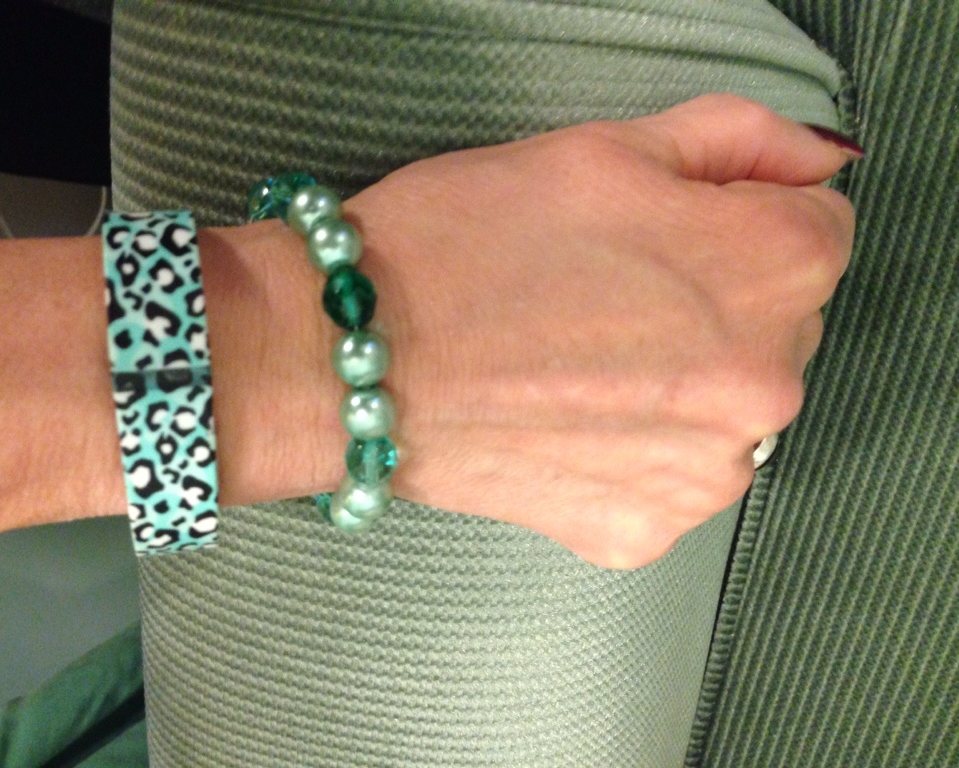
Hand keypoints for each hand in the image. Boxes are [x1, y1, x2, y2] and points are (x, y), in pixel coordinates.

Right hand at [341, 94, 855, 568]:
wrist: (352, 358)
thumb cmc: (464, 243)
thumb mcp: (605, 147)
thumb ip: (738, 141)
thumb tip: (814, 167)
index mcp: (771, 268)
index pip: (818, 225)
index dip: (735, 215)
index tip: (662, 227)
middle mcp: (764, 387)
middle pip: (777, 322)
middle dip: (714, 297)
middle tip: (601, 289)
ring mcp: (706, 475)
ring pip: (727, 405)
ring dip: (677, 382)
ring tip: (573, 358)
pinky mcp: (645, 530)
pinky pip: (671, 473)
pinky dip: (632, 449)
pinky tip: (563, 419)